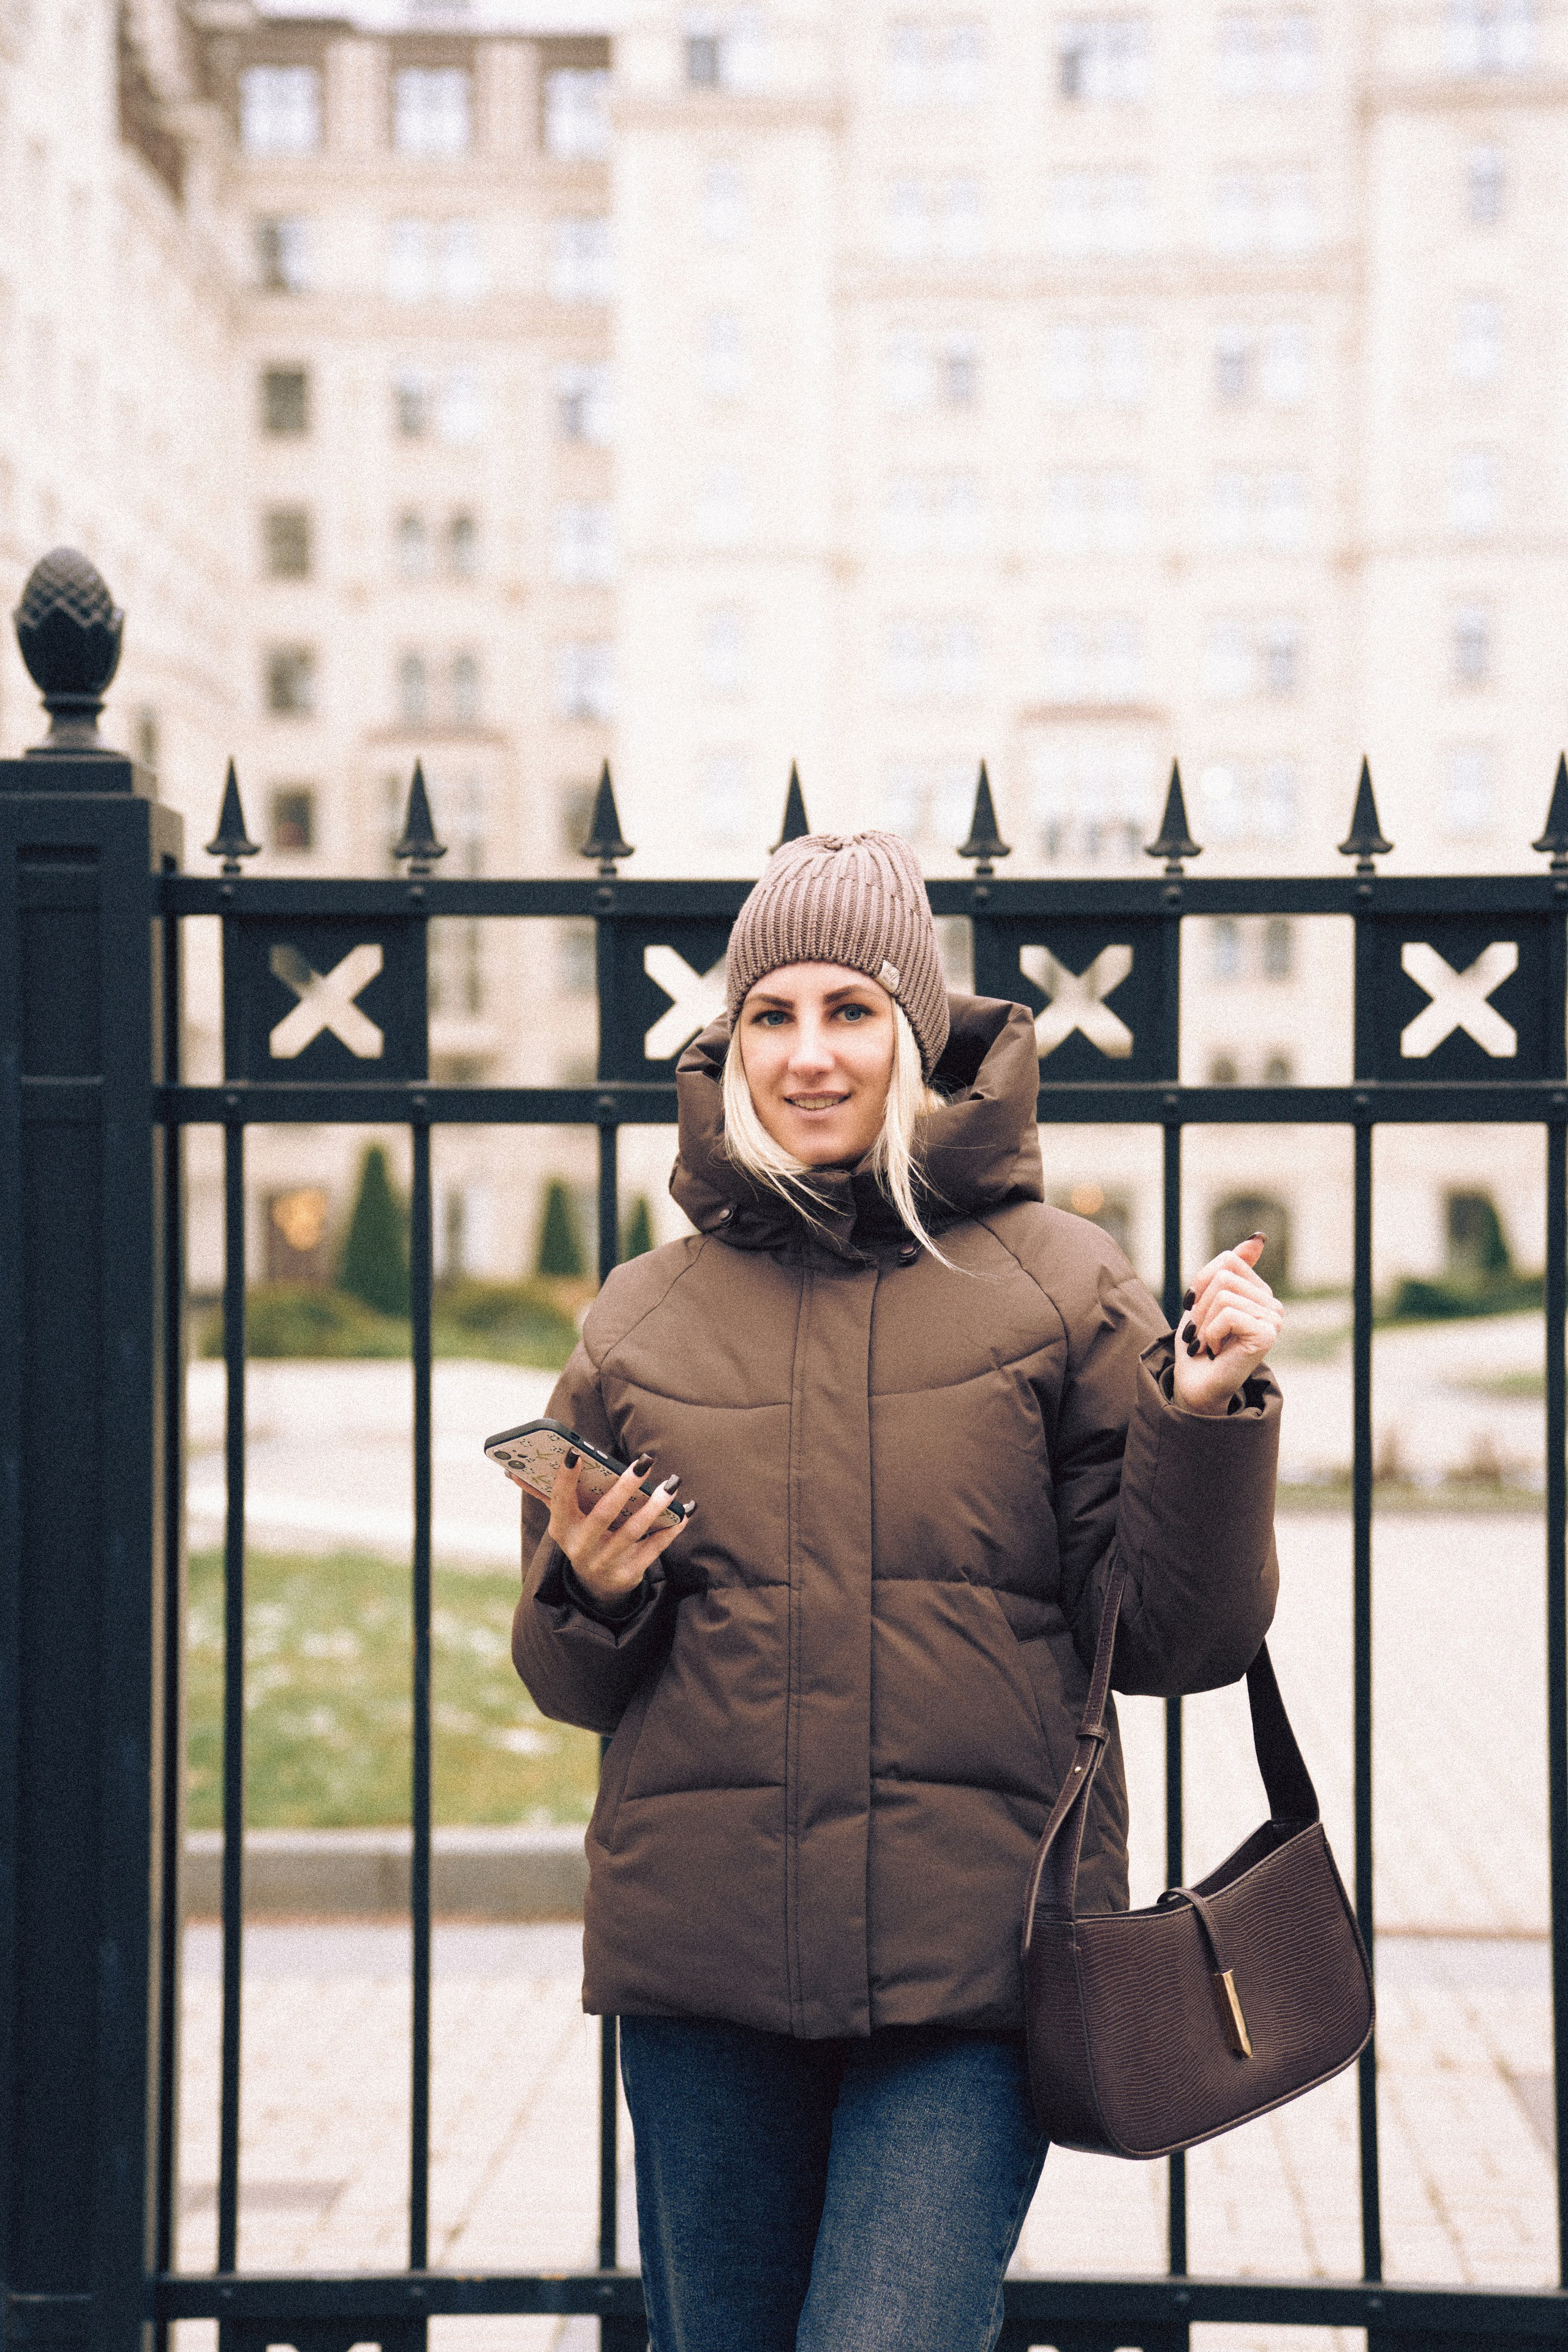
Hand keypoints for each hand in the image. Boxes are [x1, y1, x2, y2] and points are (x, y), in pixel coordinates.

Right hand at [510, 1448, 688, 1606]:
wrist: (597, 1587)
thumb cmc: (583, 1537)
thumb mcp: (563, 1521)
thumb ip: (546, 1493)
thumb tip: (511, 1471)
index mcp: (562, 1529)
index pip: (559, 1500)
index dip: (565, 1477)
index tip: (575, 1451)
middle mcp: (580, 1548)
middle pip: (603, 1514)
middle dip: (624, 1487)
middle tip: (644, 1461)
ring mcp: (604, 1563)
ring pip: (632, 1531)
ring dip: (654, 1507)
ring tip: (671, 1484)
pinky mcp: (628, 1575)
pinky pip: (653, 1550)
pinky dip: (670, 1530)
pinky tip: (685, 1511)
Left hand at [1170, 1234, 1282, 1417]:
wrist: (1195, 1384)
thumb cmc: (1199, 1343)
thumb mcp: (1206, 1297)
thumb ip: (1229, 1268)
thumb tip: (1259, 1236)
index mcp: (1259, 1292)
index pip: (1228, 1260)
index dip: (1202, 1283)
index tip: (1198, 1310)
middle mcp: (1273, 1305)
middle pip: (1224, 1277)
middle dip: (1201, 1305)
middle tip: (1201, 1333)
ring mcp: (1273, 1320)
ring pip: (1224, 1294)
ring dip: (1203, 1322)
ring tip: (1207, 1342)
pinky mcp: (1267, 1335)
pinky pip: (1228, 1314)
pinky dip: (1211, 1333)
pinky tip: (1215, 1350)